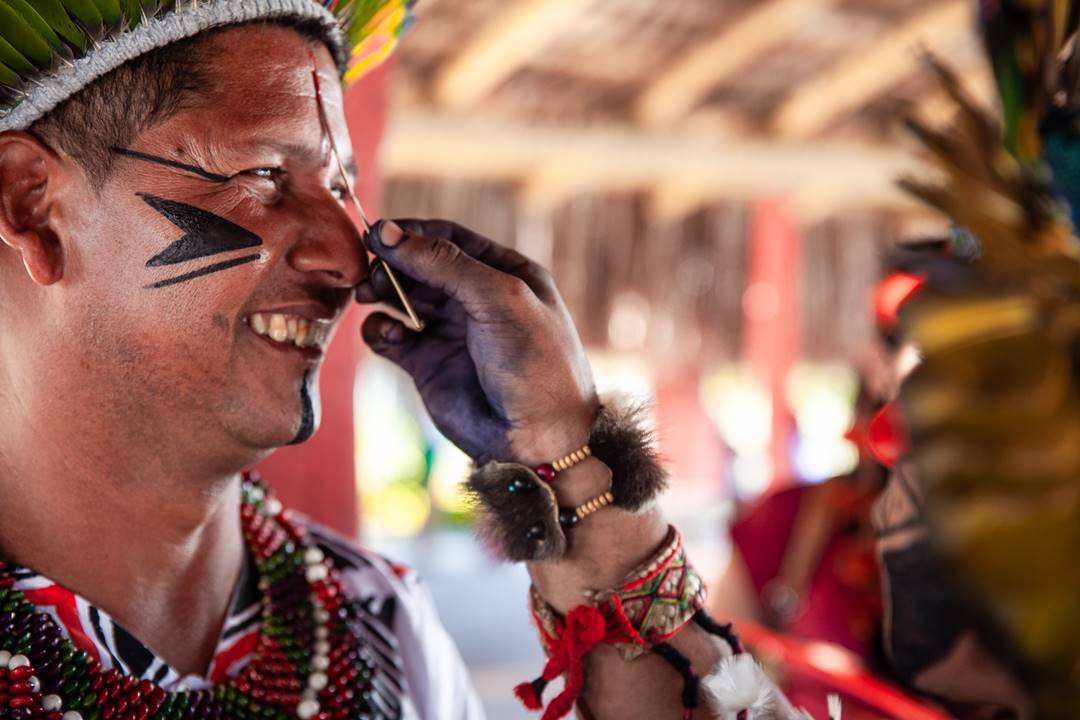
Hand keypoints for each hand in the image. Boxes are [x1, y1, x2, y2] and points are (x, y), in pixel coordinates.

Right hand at [356, 219, 597, 464]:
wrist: (539, 438)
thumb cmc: (535, 362)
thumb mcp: (497, 298)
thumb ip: (443, 262)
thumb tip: (386, 233)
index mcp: (504, 273)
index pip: (448, 238)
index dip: (411, 233)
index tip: (376, 235)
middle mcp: (475, 299)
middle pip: (418, 265)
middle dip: (392, 264)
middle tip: (371, 271)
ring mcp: (449, 332)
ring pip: (400, 297)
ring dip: (380, 292)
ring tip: (369, 295)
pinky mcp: (427, 365)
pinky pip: (390, 335)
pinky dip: (380, 329)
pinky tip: (387, 334)